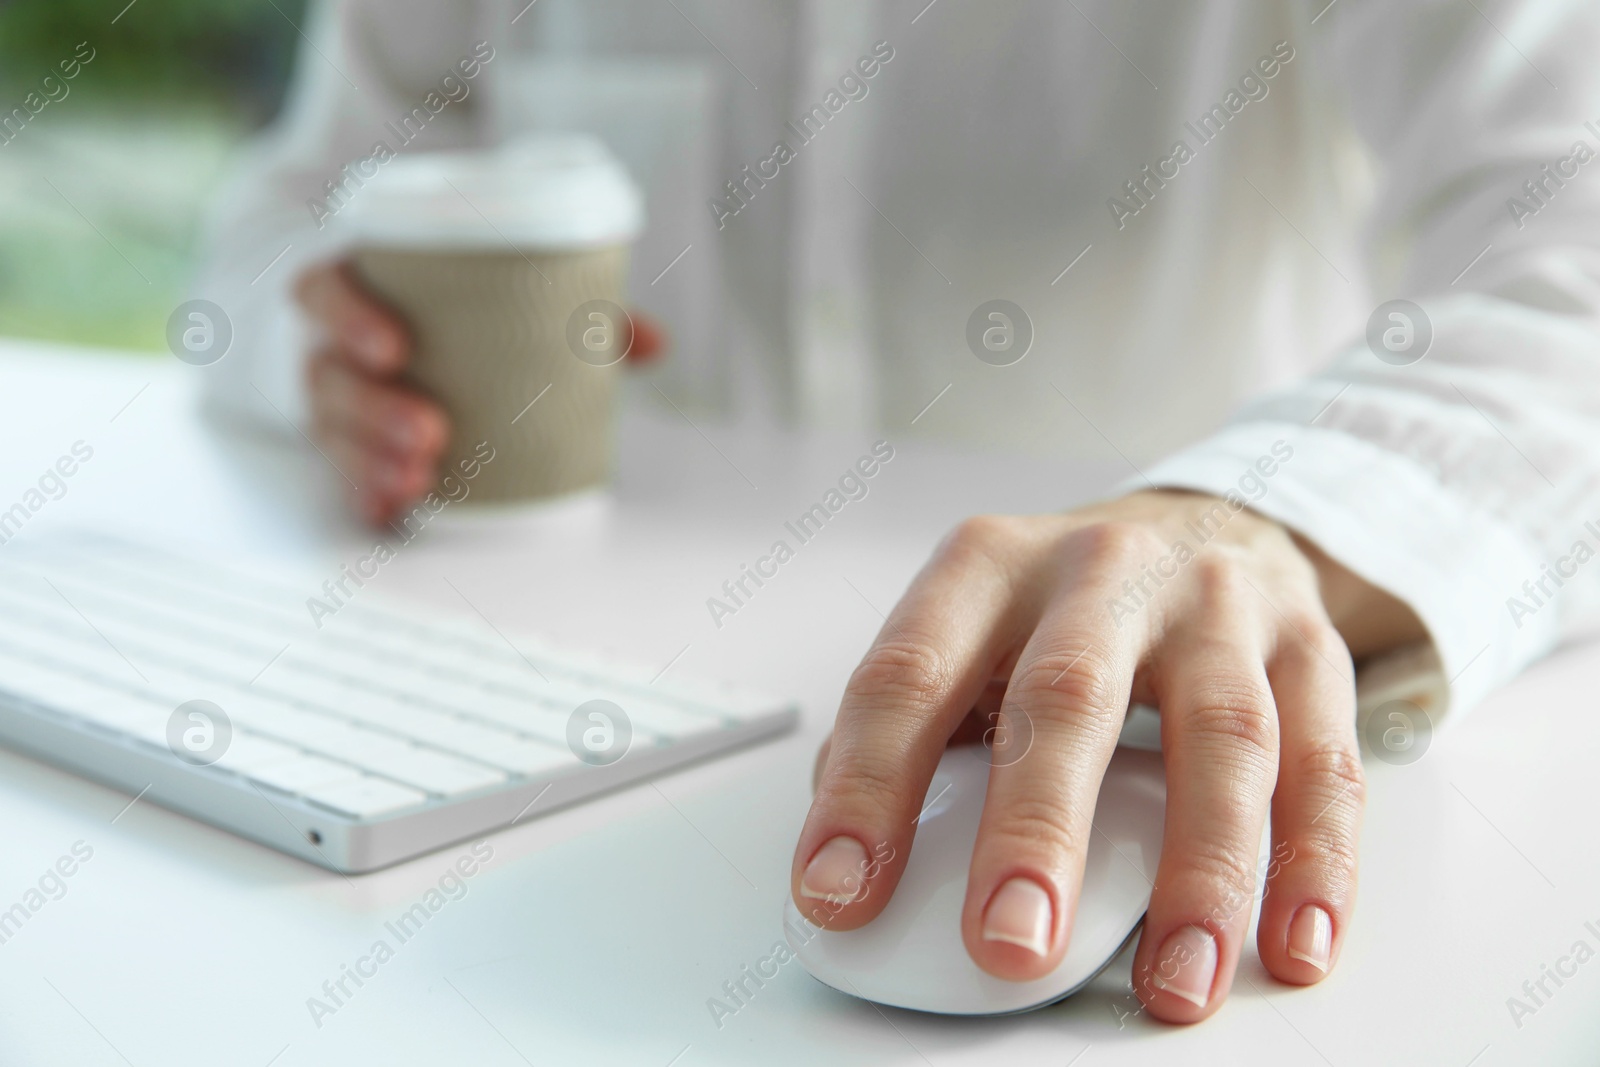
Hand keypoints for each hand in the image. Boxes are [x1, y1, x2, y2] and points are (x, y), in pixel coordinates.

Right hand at [296, 259, 664, 524]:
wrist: (404, 335)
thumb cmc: (459, 311)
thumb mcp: (511, 298)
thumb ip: (579, 310)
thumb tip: (654, 343)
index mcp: (360, 289)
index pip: (326, 290)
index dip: (349, 316)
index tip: (395, 347)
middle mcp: (334, 345)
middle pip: (330, 375)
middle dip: (375, 410)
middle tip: (431, 434)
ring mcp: (333, 399)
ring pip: (332, 430)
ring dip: (370, 459)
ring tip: (418, 479)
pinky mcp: (343, 445)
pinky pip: (340, 474)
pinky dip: (362, 494)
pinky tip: (387, 512)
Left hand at [789, 489, 1423, 1022]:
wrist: (1205, 522)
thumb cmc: (1064, 605)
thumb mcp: (970, 627)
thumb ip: (916, 728)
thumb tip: (850, 857)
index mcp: (989, 567)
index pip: (909, 674)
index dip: (867, 785)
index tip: (840, 894)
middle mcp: (1101, 571)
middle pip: (1068, 697)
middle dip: (1037, 830)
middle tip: (1009, 943)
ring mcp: (1216, 604)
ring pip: (1220, 735)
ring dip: (1200, 871)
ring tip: (1174, 982)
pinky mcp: (1309, 647)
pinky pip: (1324, 763)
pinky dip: (1315, 862)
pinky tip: (1291, 942)